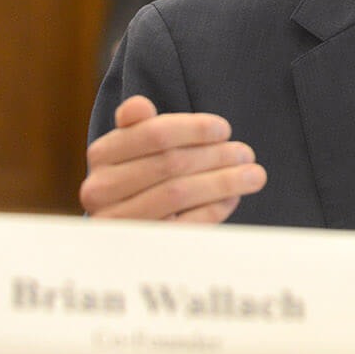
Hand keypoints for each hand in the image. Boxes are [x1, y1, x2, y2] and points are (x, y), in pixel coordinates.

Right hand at [80, 96, 266, 222]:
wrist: (126, 232)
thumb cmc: (140, 177)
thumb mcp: (135, 147)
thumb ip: (138, 125)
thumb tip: (139, 105)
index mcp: (102, 154)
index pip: (153, 133)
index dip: (194, 129)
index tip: (224, 129)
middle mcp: (100, 188)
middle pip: (170, 163)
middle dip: (216, 155)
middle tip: (246, 153)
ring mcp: (119, 221)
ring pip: (179, 193)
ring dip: (224, 181)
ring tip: (253, 175)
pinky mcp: (140, 248)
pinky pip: (184, 225)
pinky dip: (214, 209)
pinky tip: (232, 198)